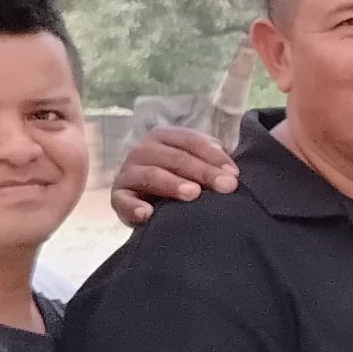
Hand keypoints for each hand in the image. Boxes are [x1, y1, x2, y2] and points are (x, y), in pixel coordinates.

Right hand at [109, 122, 239, 227]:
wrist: (147, 202)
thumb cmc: (179, 179)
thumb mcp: (196, 166)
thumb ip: (212, 161)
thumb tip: (233, 172)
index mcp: (164, 137)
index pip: (191, 142)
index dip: (214, 157)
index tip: (235, 175)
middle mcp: (143, 150)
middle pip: (176, 158)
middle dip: (204, 172)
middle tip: (227, 187)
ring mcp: (128, 172)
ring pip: (152, 175)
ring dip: (173, 184)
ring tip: (193, 194)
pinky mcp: (118, 196)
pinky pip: (123, 201)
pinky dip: (133, 207)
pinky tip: (147, 214)